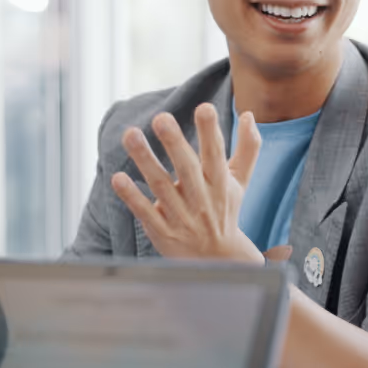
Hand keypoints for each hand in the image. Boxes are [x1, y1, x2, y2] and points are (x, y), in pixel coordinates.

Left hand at [110, 104, 261, 262]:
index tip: (204, 108)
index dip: (211, 131)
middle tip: (162, 117)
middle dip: (175, 143)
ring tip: (131, 134)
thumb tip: (249, 116)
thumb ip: (248, 149)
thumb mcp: (240, 182)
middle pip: (188, 168)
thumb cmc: (225, 211)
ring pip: (161, 186)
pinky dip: (132, 197)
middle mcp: (202, 198)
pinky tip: (117, 178)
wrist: (217, 260)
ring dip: (145, 160)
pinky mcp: (162, 231)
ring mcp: (181, 216)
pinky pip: (145, 212)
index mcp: (221, 183)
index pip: (216, 154)